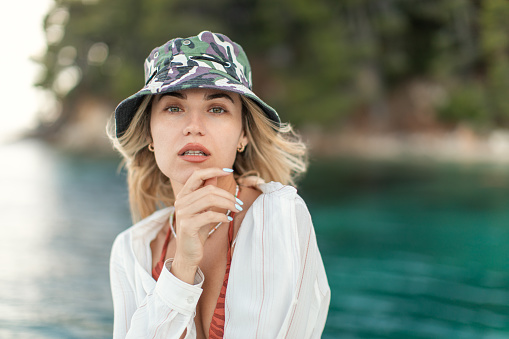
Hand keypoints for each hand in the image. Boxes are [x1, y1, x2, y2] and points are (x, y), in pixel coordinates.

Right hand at [171, 168, 239, 282]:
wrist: (189, 253)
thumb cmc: (198, 229)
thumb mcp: (204, 209)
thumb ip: (207, 192)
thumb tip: (215, 176)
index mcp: (184, 195)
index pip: (197, 175)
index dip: (213, 170)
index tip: (229, 170)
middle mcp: (180, 202)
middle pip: (208, 189)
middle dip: (227, 195)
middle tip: (238, 203)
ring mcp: (182, 213)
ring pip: (209, 199)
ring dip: (227, 203)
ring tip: (236, 209)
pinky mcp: (187, 225)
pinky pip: (209, 215)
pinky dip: (222, 216)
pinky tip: (228, 219)